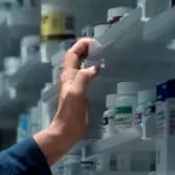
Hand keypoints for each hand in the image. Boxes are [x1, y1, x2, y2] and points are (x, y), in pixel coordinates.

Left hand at [33, 38, 99, 164]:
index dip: (81, 45)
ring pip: (83, 66)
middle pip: (77, 58)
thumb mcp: (76, 93)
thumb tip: (95, 66)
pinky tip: (105, 73)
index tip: (96, 43)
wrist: (67, 131)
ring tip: (107, 56)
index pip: (72, 54)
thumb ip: (83, 78)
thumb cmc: (70, 113)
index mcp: (68, 76)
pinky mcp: (82, 94)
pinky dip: (95, 70)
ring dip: (92, 58)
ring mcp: (77, 86)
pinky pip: (88, 77)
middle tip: (104, 47)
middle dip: (88, 49)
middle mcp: (71, 78)